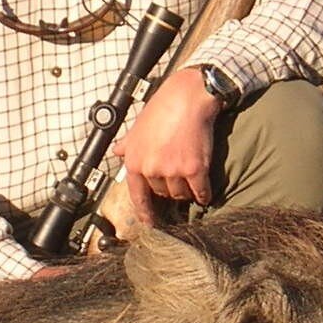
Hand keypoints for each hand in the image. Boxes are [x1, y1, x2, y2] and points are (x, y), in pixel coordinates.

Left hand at [111, 66, 224, 226]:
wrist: (187, 98)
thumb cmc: (162, 108)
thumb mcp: (137, 126)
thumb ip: (127, 143)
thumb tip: (117, 151)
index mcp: (134, 162)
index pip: (137, 196)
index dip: (144, 213)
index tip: (150, 224)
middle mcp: (151, 169)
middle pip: (162, 194)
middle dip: (169, 188)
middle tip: (178, 175)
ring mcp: (173, 171)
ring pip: (181, 194)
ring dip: (187, 190)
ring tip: (191, 175)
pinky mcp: (195, 169)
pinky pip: (201, 192)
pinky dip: (204, 194)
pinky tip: (206, 192)